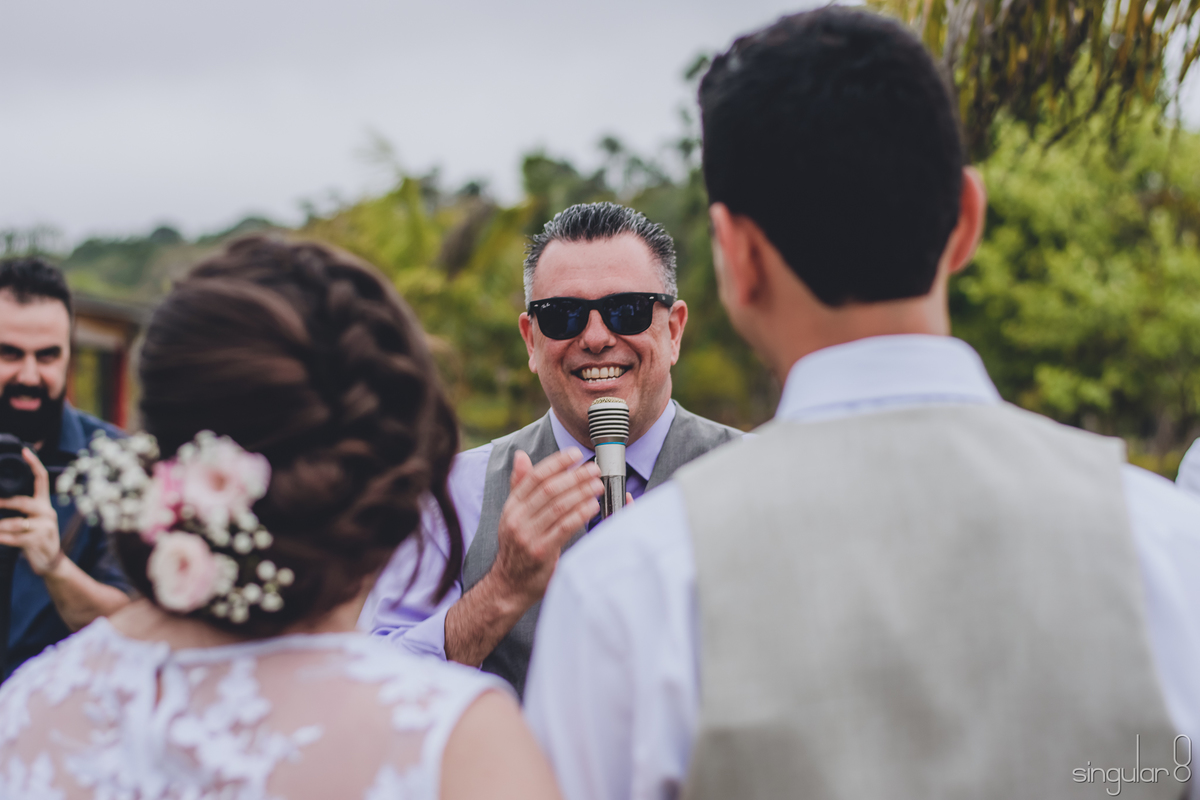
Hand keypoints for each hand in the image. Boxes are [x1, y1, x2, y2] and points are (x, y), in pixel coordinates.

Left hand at [0, 448, 62, 575]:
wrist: (51, 563)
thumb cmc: (36, 539)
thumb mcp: (34, 521)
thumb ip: (22, 510)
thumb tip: (1, 499)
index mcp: (44, 504)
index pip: (42, 479)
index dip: (34, 464)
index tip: (24, 451)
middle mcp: (47, 513)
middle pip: (24, 501)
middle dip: (4, 503)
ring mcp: (45, 527)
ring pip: (17, 523)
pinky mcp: (38, 541)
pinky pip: (14, 538)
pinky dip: (2, 538)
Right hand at [491, 448, 601, 604]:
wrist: (508, 585)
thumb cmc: (517, 546)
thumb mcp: (513, 514)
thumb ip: (520, 485)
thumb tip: (521, 455)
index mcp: (512, 506)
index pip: (534, 477)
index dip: (556, 462)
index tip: (575, 454)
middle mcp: (517, 518)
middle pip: (549, 489)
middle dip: (574, 476)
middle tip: (593, 469)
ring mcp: (527, 535)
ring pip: (558, 506)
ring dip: (581, 492)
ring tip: (598, 485)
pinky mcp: (540, 551)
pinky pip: (564, 527)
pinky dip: (580, 514)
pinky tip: (593, 506)